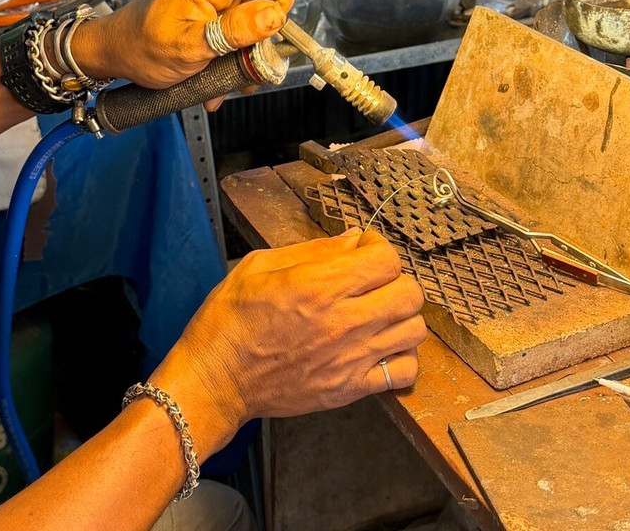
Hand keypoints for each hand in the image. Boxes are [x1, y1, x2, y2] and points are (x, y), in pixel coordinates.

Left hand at [76, 0, 294, 88]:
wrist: (114, 51)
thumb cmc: (141, 47)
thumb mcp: (189, 46)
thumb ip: (233, 31)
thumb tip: (274, 15)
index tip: (274, 30)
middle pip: (264, 0)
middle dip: (262, 39)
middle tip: (248, 69)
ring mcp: (215, 0)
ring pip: (253, 23)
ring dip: (246, 56)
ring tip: (228, 81)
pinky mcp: (212, 16)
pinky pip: (236, 34)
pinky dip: (233, 59)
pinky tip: (218, 79)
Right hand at [149, 230, 425, 454]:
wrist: (215, 381)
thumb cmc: (229, 321)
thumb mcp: (258, 266)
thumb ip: (312, 250)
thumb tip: (353, 240)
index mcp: (318, 286)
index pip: (386, 259)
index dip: (379, 249)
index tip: (363, 253)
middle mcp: (343, 321)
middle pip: (410, 293)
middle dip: (396, 280)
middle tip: (373, 283)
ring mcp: (351, 359)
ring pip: (414, 331)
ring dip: (402, 317)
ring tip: (378, 315)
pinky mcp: (350, 389)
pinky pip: (404, 372)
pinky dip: (401, 357)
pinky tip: (380, 348)